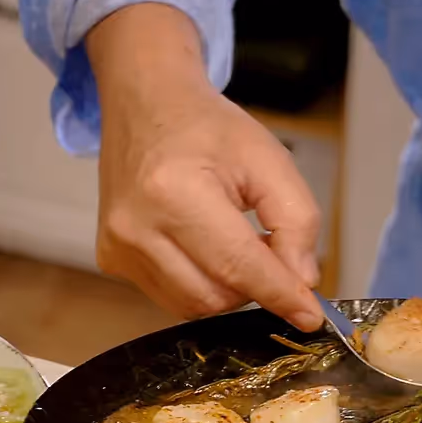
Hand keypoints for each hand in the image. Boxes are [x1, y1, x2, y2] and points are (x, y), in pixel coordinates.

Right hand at [88, 6, 321, 330]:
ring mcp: (118, 247)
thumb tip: (300, 282)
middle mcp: (137, 226)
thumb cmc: (204, 128)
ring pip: (190, 305)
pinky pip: (168, 295)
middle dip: (253, 288)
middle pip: (213, 296)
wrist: (145, 107)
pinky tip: (203, 249)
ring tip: (234, 245)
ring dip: (226, 289)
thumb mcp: (268, 158)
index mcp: (175, 192)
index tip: (311, 315)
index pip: (237, 264)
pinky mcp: (111, 259)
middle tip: (268, 252)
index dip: (279, 294)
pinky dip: (198, 284)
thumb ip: (295, 219)